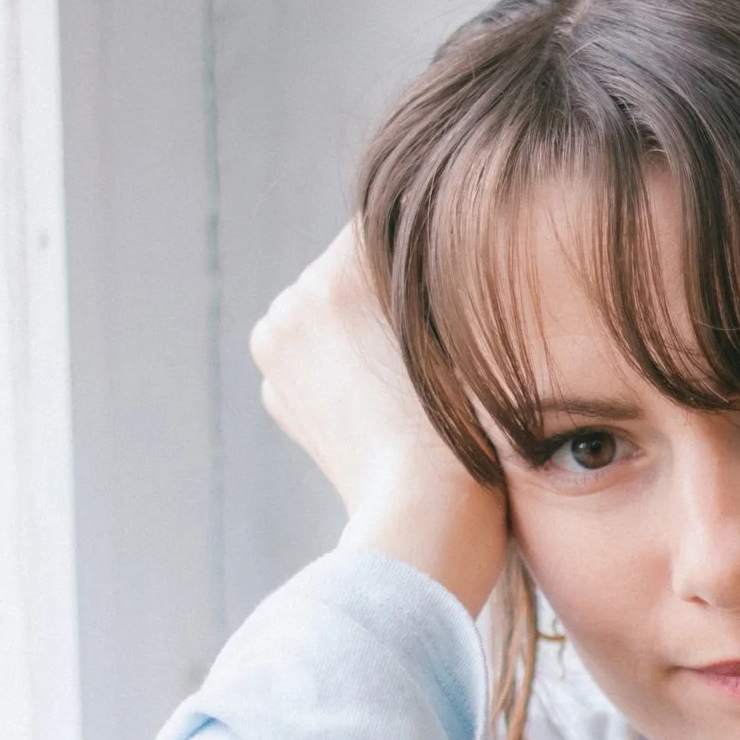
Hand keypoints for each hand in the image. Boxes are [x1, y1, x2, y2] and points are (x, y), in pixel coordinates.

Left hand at [249, 231, 508, 617]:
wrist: (426, 516)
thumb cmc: (464, 424)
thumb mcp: (461, 323)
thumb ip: (432, 265)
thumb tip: (421, 233)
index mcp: (338, 273)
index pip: (383, 224)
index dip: (423, 250)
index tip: (450, 285)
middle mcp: (292, 302)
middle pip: (348, 268)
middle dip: (384, 291)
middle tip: (432, 342)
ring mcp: (275, 349)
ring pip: (328, 311)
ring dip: (359, 327)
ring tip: (404, 378)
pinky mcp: (277, 390)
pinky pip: (314, 355)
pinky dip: (340, 367)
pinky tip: (377, 400)